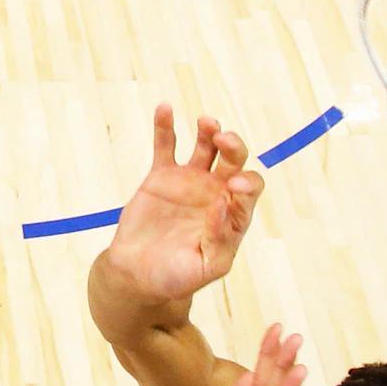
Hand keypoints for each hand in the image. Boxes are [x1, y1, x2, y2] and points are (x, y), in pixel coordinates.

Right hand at [103, 104, 263, 301]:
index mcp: (233, 214)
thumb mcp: (207, 267)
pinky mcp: (162, 176)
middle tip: (224, 140)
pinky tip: (164, 108)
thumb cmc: (176, 277)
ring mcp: (189, 181)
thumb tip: (224, 206)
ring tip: (207, 123)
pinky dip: (165, 127)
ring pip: (206, 147)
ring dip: (210, 131)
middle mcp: (216, 193)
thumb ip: (220, 238)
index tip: (232, 187)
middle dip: (234, 146)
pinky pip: (166, 146)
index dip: (247, 182)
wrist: (137, 275)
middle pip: (234, 159)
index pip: (249, 188)